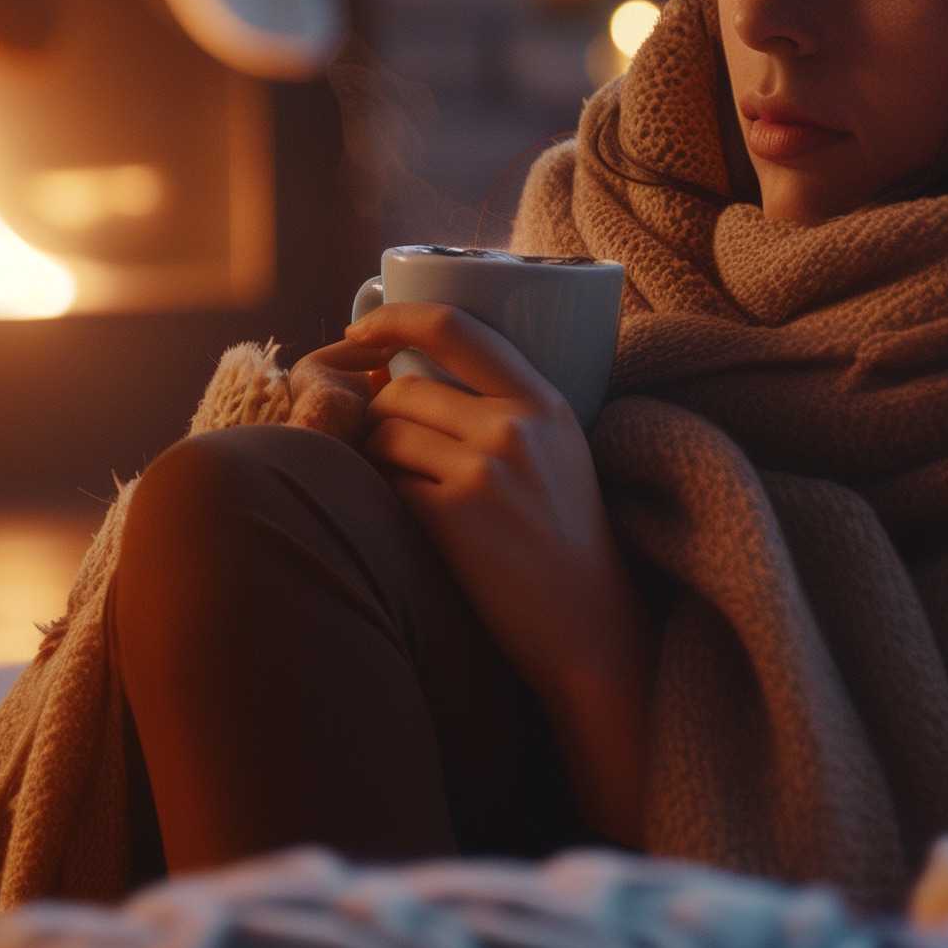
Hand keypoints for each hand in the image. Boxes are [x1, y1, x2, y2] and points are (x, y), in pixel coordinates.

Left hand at [330, 301, 652, 846]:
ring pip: (384, 434)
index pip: (452, 326)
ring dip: (377, 462)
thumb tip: (389, 374)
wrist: (592, 628)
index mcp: (543, 400)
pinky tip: (417, 525)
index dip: (390, 319)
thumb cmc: (563, 541)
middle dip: (376, 418)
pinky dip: (386, 500)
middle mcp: (516, 424)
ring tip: (411, 494)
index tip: (355, 331)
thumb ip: (499, 406)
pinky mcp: (457, 517)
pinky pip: (386, 485)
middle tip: (384, 452)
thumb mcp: (556, 452)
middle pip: (401, 389)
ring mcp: (486, 469)